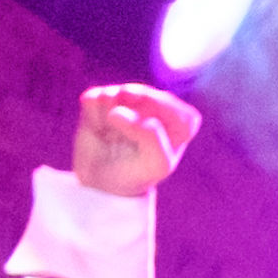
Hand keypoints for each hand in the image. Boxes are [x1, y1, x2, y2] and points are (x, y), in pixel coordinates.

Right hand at [70, 82, 203, 198]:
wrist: (107, 182)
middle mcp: (158, 101)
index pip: (167, 109)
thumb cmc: (140, 172)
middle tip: (127, 143)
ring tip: (114, 138)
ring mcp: (129, 95)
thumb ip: (150, 137)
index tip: (147, 146)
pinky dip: (93, 119)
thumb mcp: (157, 164)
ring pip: (113, 95)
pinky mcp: (103, 96)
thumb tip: (117, 111)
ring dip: (109, 121)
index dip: (150, 127)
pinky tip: (101, 131)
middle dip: (128, 124)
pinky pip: (94, 98)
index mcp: (184, 118)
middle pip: (138, 96)